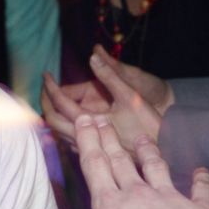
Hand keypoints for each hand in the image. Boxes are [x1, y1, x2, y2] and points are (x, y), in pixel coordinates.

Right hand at [36, 115, 208, 208]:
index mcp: (109, 205)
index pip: (95, 166)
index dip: (89, 141)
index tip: (85, 120)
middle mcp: (138, 194)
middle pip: (121, 161)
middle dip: (110, 139)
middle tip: (104, 119)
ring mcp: (169, 198)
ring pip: (157, 168)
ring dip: (149, 152)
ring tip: (144, 139)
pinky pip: (200, 190)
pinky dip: (201, 180)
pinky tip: (201, 171)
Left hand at [42, 48, 168, 152]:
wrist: (164, 148)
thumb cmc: (148, 123)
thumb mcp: (130, 94)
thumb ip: (109, 75)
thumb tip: (93, 56)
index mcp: (90, 122)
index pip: (59, 103)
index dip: (49, 87)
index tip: (46, 74)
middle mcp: (84, 138)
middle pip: (52, 120)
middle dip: (45, 102)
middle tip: (46, 87)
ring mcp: (89, 148)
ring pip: (59, 133)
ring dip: (53, 115)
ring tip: (53, 100)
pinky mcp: (96, 153)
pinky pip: (70, 140)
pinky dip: (63, 126)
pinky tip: (69, 118)